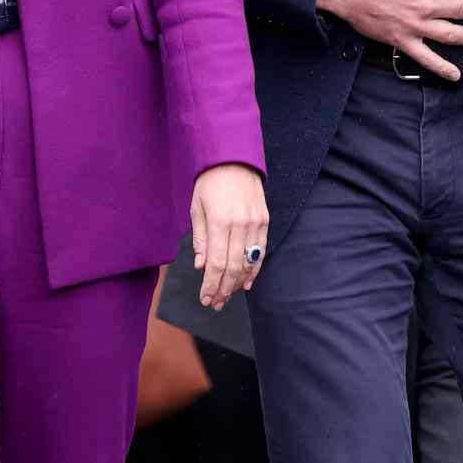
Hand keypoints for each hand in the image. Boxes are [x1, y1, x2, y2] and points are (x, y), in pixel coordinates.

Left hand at [191, 164, 268, 309]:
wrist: (234, 159)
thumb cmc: (210, 183)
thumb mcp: (197, 208)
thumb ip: (200, 239)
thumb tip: (200, 266)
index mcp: (220, 221)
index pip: (216, 263)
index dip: (210, 284)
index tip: (205, 298)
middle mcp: (240, 224)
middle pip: (233, 267)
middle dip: (223, 289)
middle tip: (215, 303)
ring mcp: (255, 223)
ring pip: (248, 262)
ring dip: (237, 283)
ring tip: (227, 296)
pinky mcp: (265, 221)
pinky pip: (260, 251)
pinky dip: (254, 269)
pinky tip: (246, 282)